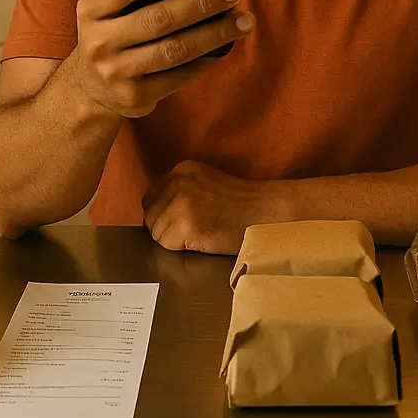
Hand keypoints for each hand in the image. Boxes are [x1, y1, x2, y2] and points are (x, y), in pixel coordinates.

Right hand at [71, 0, 253, 118]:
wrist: (89, 88)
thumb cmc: (110, 30)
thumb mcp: (105, 3)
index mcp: (91, 9)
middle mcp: (99, 42)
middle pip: (158, 20)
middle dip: (200, 4)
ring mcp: (116, 73)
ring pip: (174, 50)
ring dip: (213, 34)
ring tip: (243, 20)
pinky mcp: (135, 97)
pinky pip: (179, 77)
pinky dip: (205, 61)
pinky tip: (225, 46)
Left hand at [142, 160, 287, 253]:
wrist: (267, 212)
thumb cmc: (242, 205)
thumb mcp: (206, 184)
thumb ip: (181, 191)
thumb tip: (158, 212)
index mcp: (181, 169)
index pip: (151, 197)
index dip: (163, 214)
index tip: (182, 221)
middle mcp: (177, 181)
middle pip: (150, 216)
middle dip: (166, 228)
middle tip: (193, 231)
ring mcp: (180, 202)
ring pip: (156, 233)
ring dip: (173, 240)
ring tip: (200, 234)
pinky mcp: (185, 224)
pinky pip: (167, 245)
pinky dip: (181, 248)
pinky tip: (202, 240)